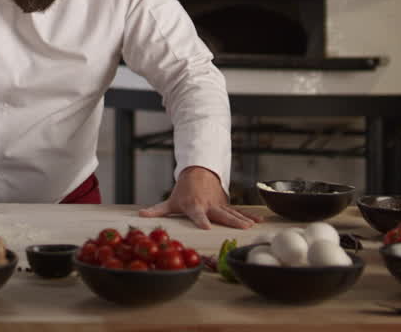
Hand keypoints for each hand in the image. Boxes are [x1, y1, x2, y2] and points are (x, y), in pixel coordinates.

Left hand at [139, 166, 261, 229]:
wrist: (198, 172)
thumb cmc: (183, 191)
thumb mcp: (170, 201)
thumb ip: (157, 210)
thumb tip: (140, 216)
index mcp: (194, 206)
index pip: (197, 215)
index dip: (201, 220)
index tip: (206, 227)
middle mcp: (209, 205)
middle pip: (221, 214)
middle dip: (231, 221)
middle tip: (242, 228)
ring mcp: (219, 204)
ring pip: (232, 213)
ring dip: (243, 219)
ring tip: (252, 226)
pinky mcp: (226, 204)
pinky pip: (239, 211)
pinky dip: (249, 215)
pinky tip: (259, 221)